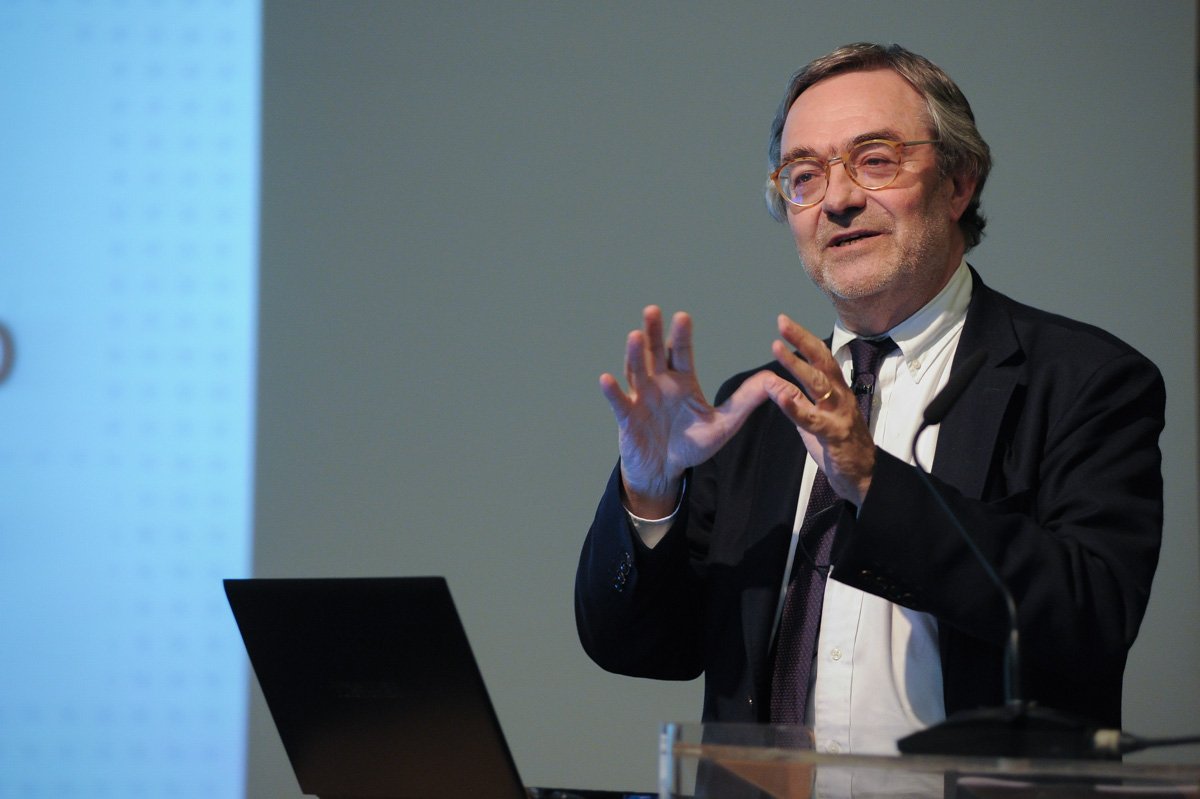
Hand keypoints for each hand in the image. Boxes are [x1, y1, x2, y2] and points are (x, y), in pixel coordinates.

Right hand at [599, 306, 770, 517]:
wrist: (665, 470)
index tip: (683, 316)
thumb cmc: (692, 444)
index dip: (680, 335)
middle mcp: (659, 383)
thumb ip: (745, 402)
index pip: (681, 353)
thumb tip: (773, 380)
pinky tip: (606, 379)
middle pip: (654, 353)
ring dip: (633, 354)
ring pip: (636, 371)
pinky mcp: (627, 417)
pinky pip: (619, 402)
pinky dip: (612, 391)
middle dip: (653, 332)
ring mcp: (641, 398)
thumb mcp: (723, 424)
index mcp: (682, 382)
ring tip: (634, 335)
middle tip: (652, 310)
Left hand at [763, 314, 876, 504]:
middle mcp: (840, 397)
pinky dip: (794, 406)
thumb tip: (777, 385)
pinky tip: (779, 395)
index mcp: (836, 391)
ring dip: (796, 365)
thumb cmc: (840, 446)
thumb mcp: (815, 419)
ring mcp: (839, 415)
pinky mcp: (835, 435)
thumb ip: (798, 401)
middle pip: (822, 362)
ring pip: (818, 384)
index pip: (821, 358)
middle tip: (782, 322)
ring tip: (776, 349)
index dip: (804, 339)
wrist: (864, 477)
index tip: (784, 323)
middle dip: (802, 340)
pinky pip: (812, 419)